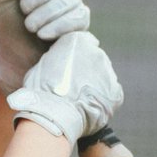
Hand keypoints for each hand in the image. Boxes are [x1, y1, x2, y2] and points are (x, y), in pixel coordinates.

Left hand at [0, 0, 89, 93]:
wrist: (16, 56)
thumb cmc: (9, 24)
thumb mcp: (1, 0)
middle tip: (24, 10)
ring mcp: (73, 2)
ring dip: (45, 14)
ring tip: (31, 27)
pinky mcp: (80, 21)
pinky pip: (77, 17)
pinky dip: (58, 26)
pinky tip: (44, 34)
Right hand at [6, 30, 122, 143]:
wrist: (53, 114)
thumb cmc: (40, 90)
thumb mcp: (40, 66)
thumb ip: (55, 60)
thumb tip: (56, 66)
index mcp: (78, 41)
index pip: (84, 42)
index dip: (77, 56)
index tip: (70, 67)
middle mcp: (97, 53)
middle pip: (95, 61)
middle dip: (86, 72)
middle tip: (72, 87)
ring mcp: (108, 73)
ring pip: (103, 79)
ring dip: (94, 87)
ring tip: (77, 102)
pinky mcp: (115, 93)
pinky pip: (109, 96)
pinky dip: (101, 102)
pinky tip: (87, 109)